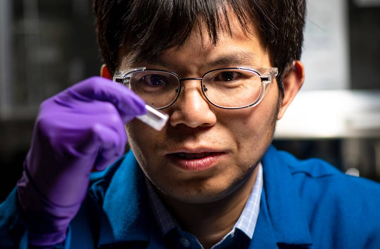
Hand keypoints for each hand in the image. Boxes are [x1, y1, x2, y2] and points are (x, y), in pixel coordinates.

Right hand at [16, 76, 145, 245]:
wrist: (45, 198)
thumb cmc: (70, 165)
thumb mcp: (84, 134)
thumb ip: (105, 115)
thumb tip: (134, 104)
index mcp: (59, 104)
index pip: (96, 85)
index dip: (121, 94)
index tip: (139, 106)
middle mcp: (55, 110)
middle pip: (108, 105)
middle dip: (119, 130)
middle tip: (107, 149)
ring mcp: (57, 125)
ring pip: (111, 119)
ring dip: (115, 144)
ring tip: (98, 158)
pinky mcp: (64, 143)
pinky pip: (104, 133)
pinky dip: (110, 150)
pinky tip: (97, 162)